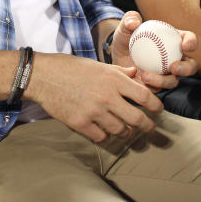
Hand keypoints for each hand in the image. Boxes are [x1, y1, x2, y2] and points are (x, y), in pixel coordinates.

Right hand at [25, 51, 163, 142]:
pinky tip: (103, 130)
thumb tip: (136, 73)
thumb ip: (119, 71)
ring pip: (120, 130)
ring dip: (125, 132)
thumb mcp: (97, 65)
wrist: (42, 76)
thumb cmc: (70, 68)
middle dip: (147, 126)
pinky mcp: (80, 123)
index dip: (156, 106)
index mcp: (113, 79)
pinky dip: (104, 135)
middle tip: (149, 128)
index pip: (144, 96)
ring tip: (124, 130)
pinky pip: (101, 136)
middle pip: (137, 119)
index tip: (157, 110)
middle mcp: (106, 96)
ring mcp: (93, 111)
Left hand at [109, 11, 197, 90]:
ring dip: (163, 80)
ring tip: (145, 76)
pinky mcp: (156, 86)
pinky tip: (139, 80)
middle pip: (190, 66)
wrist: (116, 56)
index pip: (189, 39)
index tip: (185, 46)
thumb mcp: (125, 26)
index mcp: (174, 41)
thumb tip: (134, 23)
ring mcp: (167, 74)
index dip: (191, 42)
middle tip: (173, 67)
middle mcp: (175, 59)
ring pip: (173, 81)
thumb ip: (130, 19)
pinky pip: (158, 89)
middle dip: (186, 68)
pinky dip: (150, 86)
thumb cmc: (126, 37)